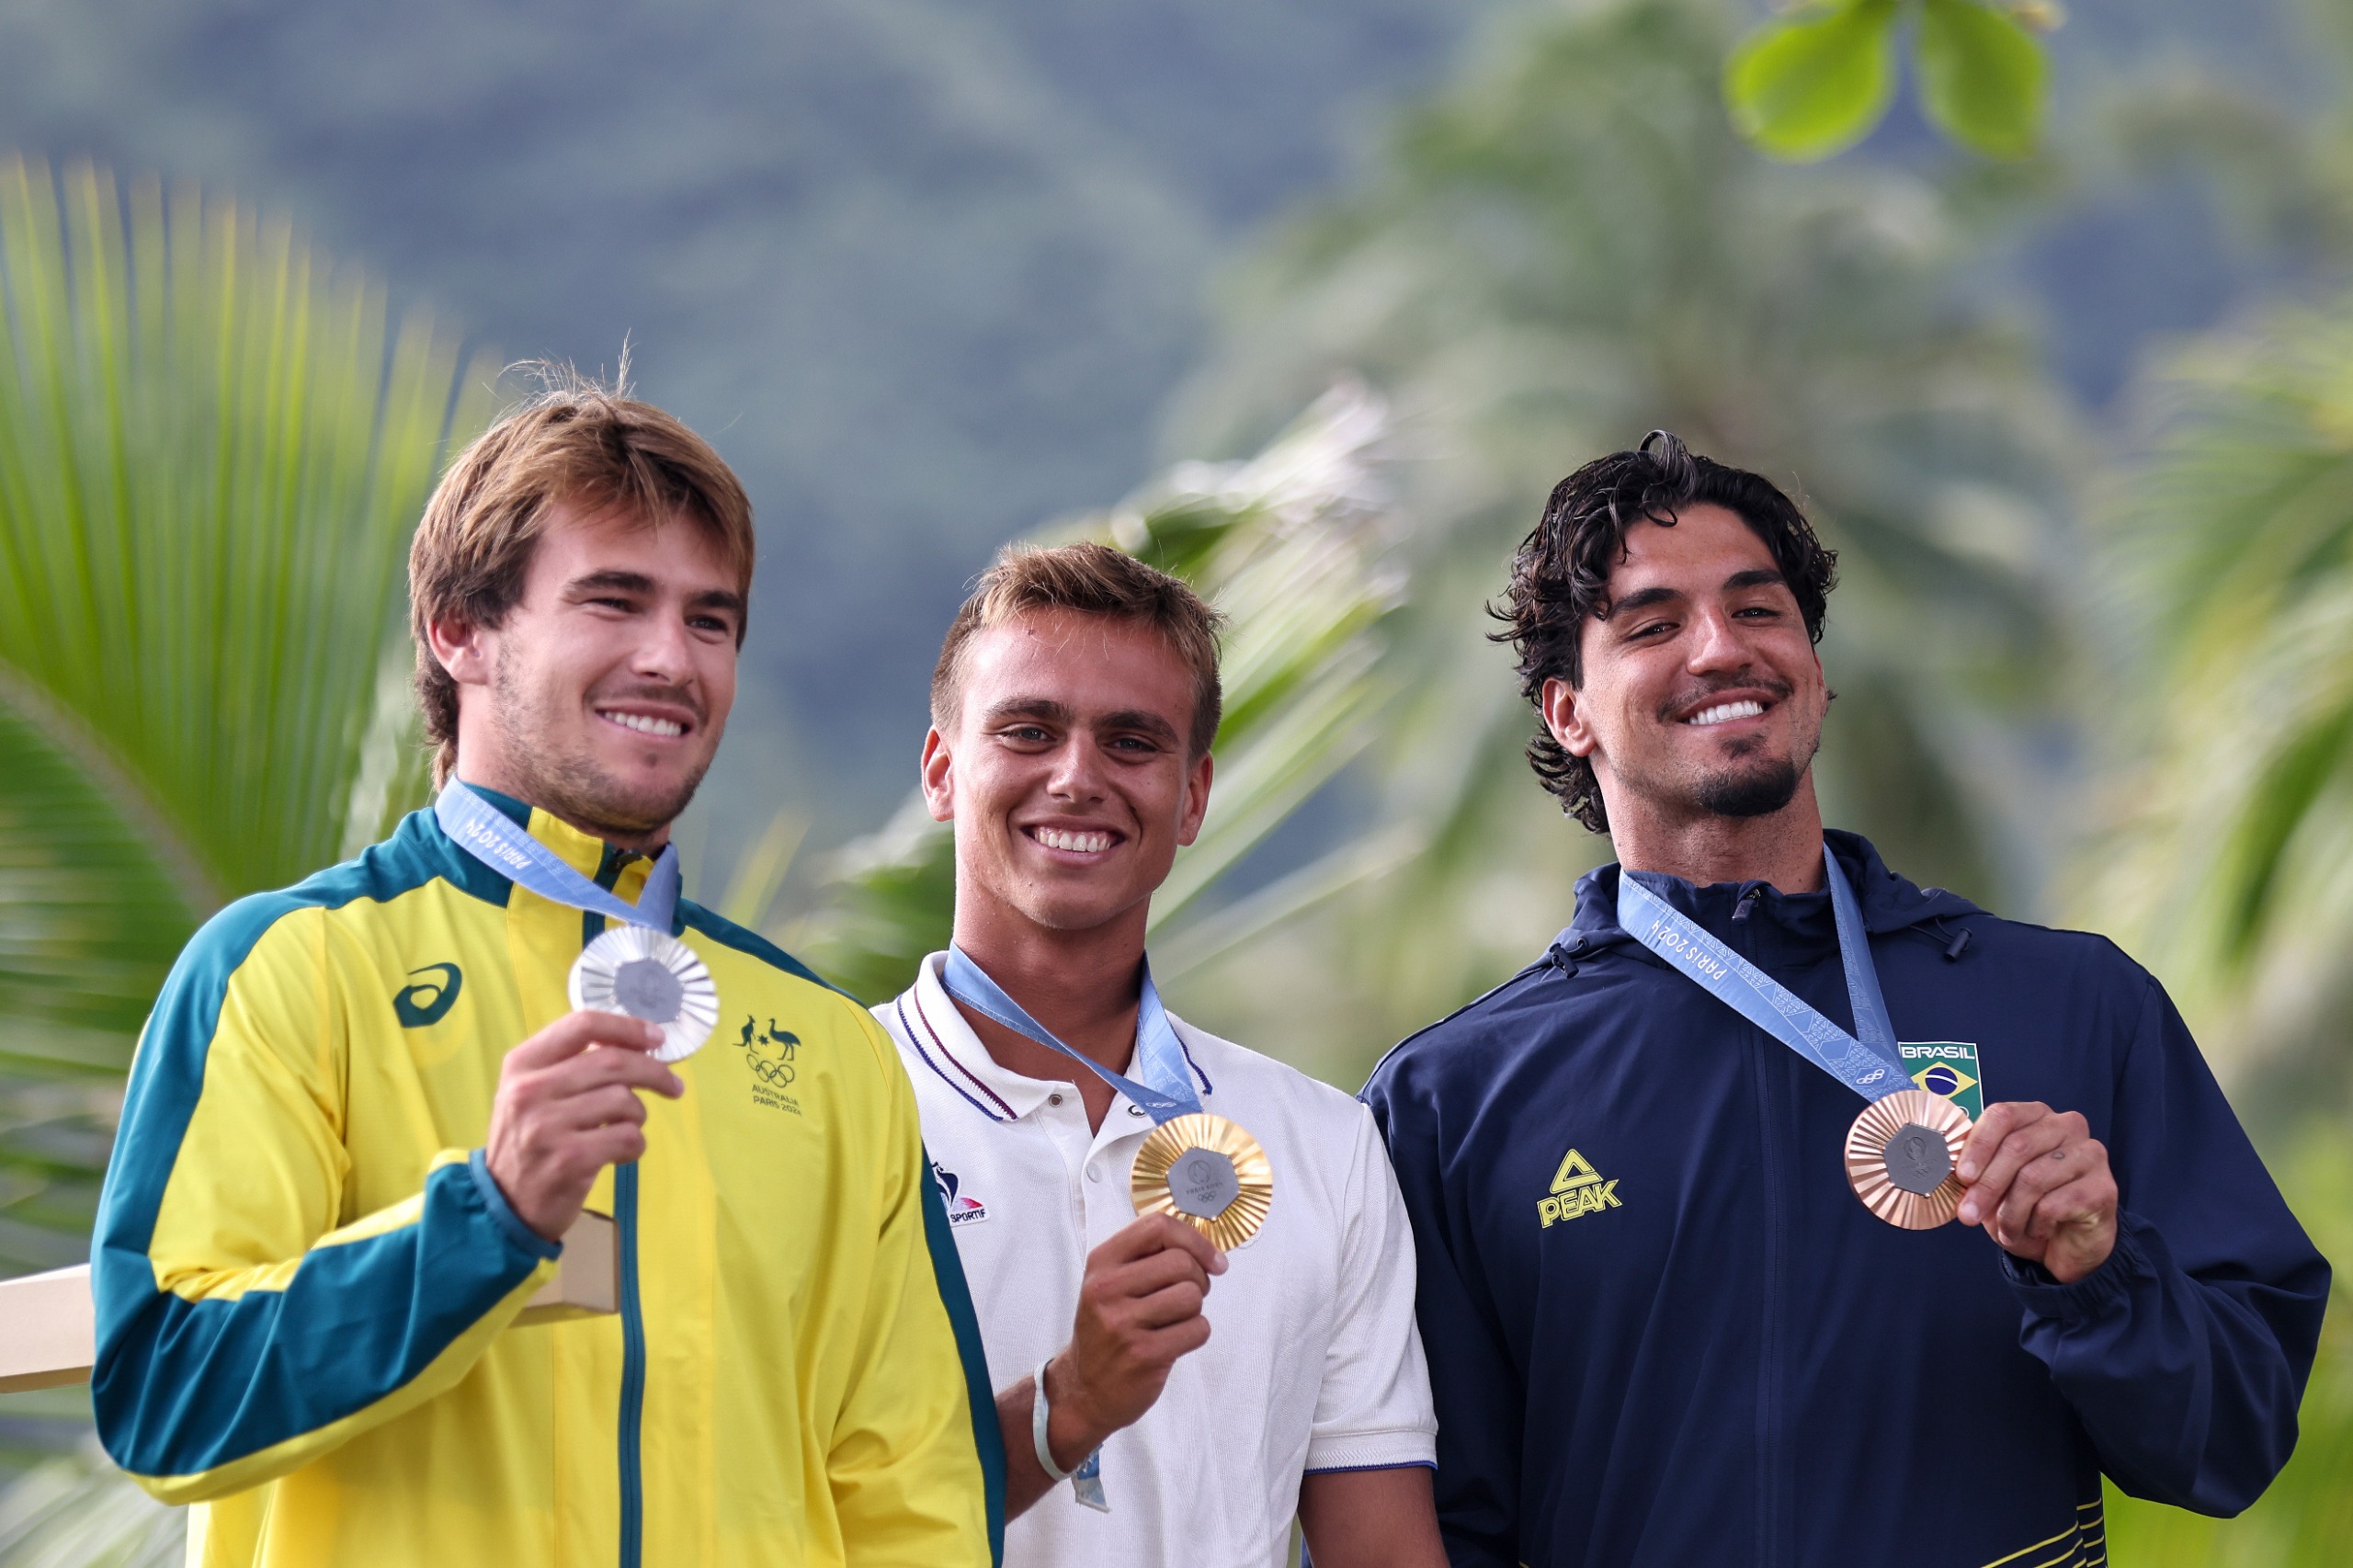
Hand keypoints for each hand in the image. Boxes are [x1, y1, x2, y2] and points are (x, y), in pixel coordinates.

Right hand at [485, 1010, 684, 1240]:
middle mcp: (530, 1090)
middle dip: (654, 1071)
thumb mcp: (532, 1092)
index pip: (582, 1025)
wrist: (504, 1204)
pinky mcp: (569, 1159)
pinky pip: (628, 1137)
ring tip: (624, 1128)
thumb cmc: (528, 1140)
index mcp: (522, 1064)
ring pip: (624, 1100)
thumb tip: (636, 1042)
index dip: (627, 1028)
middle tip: (673, 1085)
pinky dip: (635, 1145)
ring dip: (638, 1115)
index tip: (656, 1038)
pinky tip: (620, 1154)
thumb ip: (571, 1063)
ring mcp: (548, 1126)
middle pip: (613, 1061)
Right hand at [1044, 1214, 1225, 1469]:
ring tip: (1175, 1319)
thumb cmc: (1109, 1329)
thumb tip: (1211, 1252)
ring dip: (1195, 1308)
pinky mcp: (1143, 1354)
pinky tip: (1174, 1341)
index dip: (1194, 1239)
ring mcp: (1123, 1323)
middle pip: (1181, 1262)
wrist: (1085, 1389)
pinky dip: (1196, 1333)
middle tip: (1186, 1297)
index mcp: (1101, 1262)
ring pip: (1192, 1295)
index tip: (1212, 1260)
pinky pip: (1197, 1329)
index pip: (1157, 1226)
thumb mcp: (1112, 1283)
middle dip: (1198, 1279)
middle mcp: (1107, 1288)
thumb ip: (1150, 1257)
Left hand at [1956, 1101, 2117, 1283]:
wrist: (2069, 1246)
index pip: (2003, 1115)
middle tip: (1967, 1215)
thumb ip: (1976, 1170)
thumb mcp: (1995, 1185)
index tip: (1962, 1175)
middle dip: (1986, 1186)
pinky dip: (2035, 1224)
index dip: (1978, 1145)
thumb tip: (1947, 1170)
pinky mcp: (2104, 1187)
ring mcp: (2091, 1154)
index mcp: (2036, 1115)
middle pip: (2017, 1147)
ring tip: (2006, 1230)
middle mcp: (2068, 1126)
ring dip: (2010, 1213)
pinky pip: (2054, 1205)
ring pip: (2033, 1178)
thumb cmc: (2028, 1207)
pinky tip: (2037, 1231)